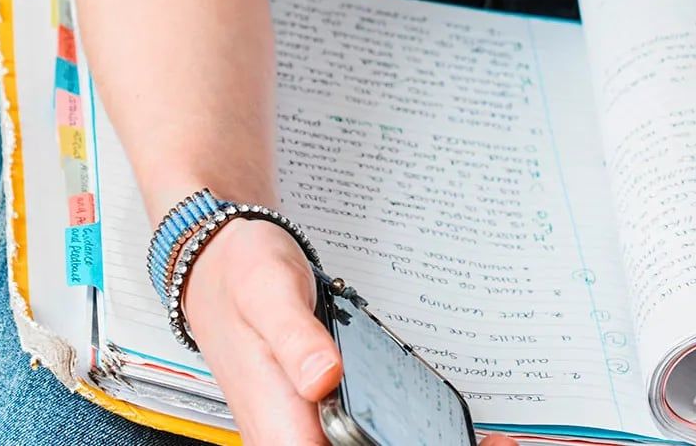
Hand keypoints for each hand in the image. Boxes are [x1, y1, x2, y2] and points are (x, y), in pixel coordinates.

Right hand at [184, 219, 520, 445]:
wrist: (215, 267)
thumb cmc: (238, 275)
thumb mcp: (268, 288)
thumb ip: (296, 337)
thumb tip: (324, 377)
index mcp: (274, 417)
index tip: (417, 434)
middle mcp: (280, 435)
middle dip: (393, 442)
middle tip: (480, 436)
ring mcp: (292, 432)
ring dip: (389, 438)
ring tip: (461, 430)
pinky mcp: (303, 422)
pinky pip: (343, 439)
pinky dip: (378, 431)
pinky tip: (408, 417)